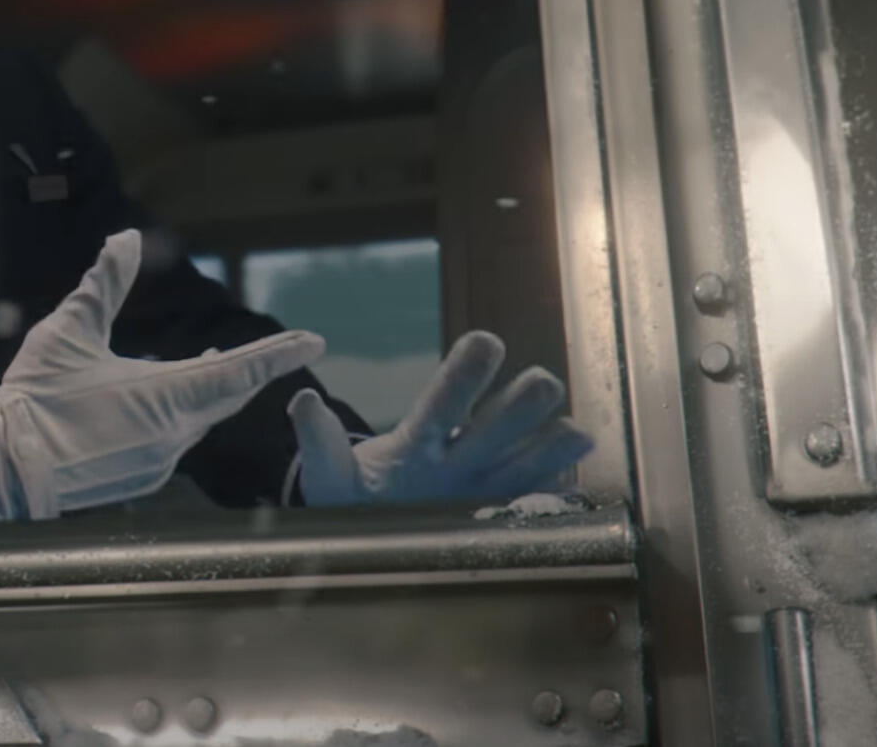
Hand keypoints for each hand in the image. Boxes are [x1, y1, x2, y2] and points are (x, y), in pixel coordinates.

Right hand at [0, 230, 325, 519]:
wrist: (3, 467)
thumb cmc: (37, 396)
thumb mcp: (69, 331)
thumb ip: (103, 285)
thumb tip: (124, 238)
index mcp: (164, 396)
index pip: (237, 371)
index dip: (278, 354)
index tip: (315, 341)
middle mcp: (173, 436)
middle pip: (225, 397)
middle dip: (250, 370)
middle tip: (284, 350)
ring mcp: (157, 463)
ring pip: (198, 420)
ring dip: (207, 391)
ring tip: (211, 364)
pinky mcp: (139, 479)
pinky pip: (174, 441)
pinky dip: (179, 416)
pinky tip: (163, 403)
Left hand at [287, 330, 590, 506]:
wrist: (371, 534)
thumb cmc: (352, 496)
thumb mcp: (329, 476)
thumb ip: (318, 443)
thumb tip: (302, 400)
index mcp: (421, 437)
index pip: (446, 397)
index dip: (468, 369)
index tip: (485, 342)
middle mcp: (462, 453)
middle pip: (506, 414)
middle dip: (526, 396)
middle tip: (538, 386)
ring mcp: (487, 484)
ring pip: (534, 453)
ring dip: (555, 439)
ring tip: (573, 433)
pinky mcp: (502, 516)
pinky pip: (543, 500)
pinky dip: (561, 492)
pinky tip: (574, 494)